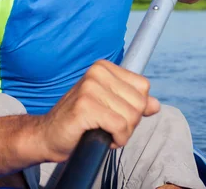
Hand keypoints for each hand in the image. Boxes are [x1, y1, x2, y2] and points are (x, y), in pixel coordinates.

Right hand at [39, 60, 159, 161]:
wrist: (49, 135)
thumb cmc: (80, 122)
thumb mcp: (109, 107)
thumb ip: (132, 103)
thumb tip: (156, 105)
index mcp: (103, 67)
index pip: (143, 87)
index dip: (134, 108)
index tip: (115, 113)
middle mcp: (97, 72)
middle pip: (140, 103)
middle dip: (129, 122)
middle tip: (107, 125)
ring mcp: (89, 87)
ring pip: (131, 116)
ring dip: (122, 133)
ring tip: (102, 130)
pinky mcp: (85, 106)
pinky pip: (120, 127)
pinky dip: (116, 139)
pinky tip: (100, 136)